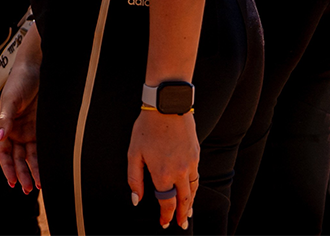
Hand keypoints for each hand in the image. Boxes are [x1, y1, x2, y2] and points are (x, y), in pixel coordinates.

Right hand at [0, 54, 40, 192]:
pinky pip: (40, 148)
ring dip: (32, 171)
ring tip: (37, 185)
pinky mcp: (40, 129)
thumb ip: (5, 120)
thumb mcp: (11, 100)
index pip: (3, 152)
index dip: (7, 167)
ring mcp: (28, 131)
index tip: (13, 181)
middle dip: (21, 174)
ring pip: (29, 156)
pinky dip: (42, 160)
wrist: (37, 68)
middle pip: (16, 158)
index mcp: (4, 126)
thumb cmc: (20, 81)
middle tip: (27, 189)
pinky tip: (45, 171)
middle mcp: (15, 132)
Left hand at [129, 108, 197, 230]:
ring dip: (190, 204)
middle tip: (181, 224)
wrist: (167, 106)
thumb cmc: (147, 128)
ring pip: (192, 190)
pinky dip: (194, 188)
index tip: (164, 222)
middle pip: (183, 201)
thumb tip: (137, 199)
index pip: (167, 203)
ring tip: (188, 213)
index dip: (166, 215)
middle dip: (182, 215)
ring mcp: (191, 163)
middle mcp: (180, 172)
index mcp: (163, 174)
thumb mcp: (133, 153)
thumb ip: (134, 179)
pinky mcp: (196, 155)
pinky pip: (196, 177)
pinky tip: (191, 190)